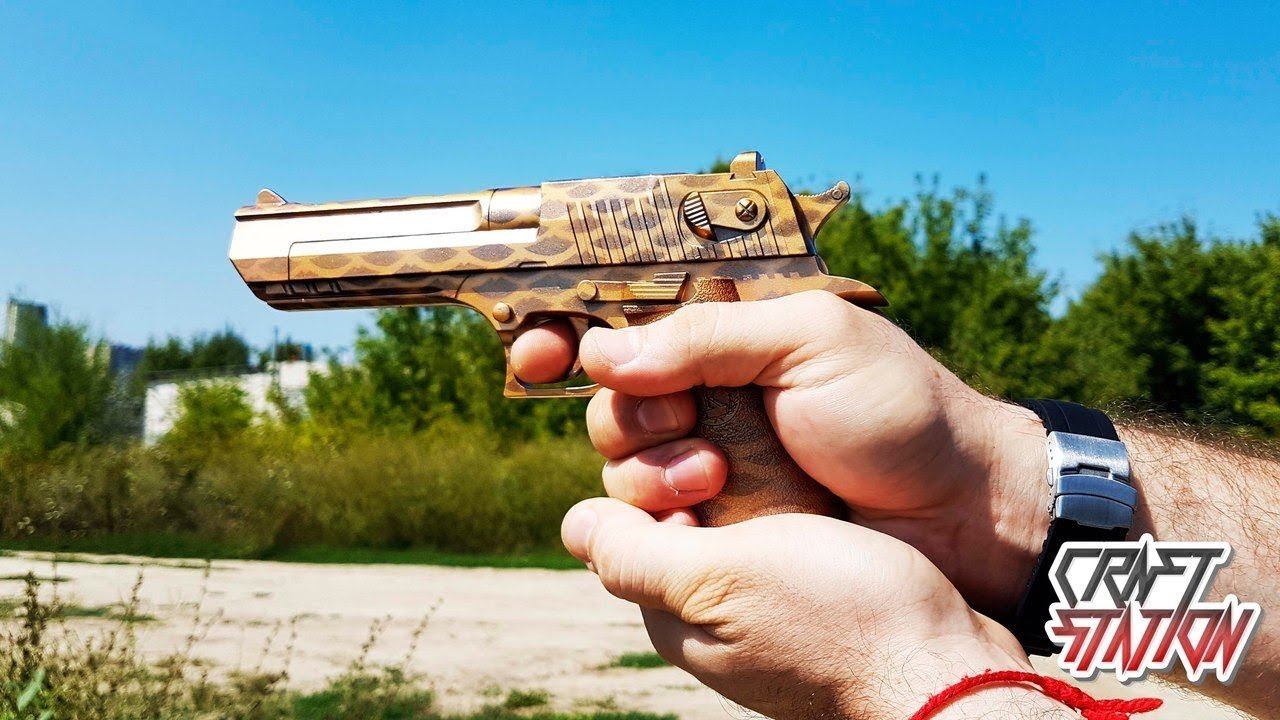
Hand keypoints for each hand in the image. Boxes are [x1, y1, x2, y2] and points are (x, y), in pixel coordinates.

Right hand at [514, 291, 1048, 615]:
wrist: (960, 511)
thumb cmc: (899, 410)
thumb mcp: (810, 342)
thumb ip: (706, 338)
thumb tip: (602, 350)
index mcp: (733, 328)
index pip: (630, 316)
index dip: (572, 327)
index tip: (534, 349)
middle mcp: (713, 388)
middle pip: (612, 392)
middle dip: (627, 409)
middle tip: (680, 418)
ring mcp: (714, 455)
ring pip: (622, 457)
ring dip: (649, 465)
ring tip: (713, 475)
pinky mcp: (722, 518)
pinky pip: (653, 515)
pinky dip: (662, 513)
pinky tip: (705, 510)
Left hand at [560, 498, 1072, 719]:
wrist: (947, 660)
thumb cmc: (837, 614)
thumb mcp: (718, 578)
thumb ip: (636, 553)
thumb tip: (574, 524)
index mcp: (673, 613)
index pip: (624, 522)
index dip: (649, 476)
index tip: (704, 460)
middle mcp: (708, 616)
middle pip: (670, 517)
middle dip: (693, 475)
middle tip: (735, 466)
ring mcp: (760, 611)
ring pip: (726, 520)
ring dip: (744, 484)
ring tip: (783, 472)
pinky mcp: (809, 599)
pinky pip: (775, 534)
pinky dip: (782, 504)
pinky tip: (810, 488)